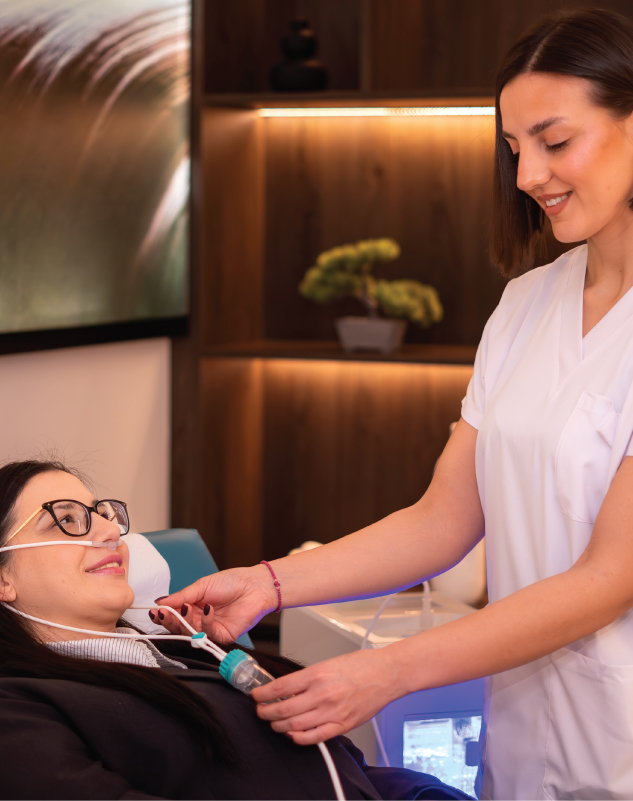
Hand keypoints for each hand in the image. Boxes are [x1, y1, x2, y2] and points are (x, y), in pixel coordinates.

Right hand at [150, 565, 276, 642]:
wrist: (255, 585)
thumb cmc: (231, 582)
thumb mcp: (201, 586)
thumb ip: (181, 596)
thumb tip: (159, 602)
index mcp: (193, 606)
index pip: (173, 615)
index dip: (162, 615)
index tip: (154, 611)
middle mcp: (199, 620)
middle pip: (178, 627)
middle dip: (169, 621)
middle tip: (162, 614)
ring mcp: (210, 629)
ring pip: (190, 634)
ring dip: (184, 622)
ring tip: (184, 608)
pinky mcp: (222, 636)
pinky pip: (208, 634)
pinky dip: (205, 622)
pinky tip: (208, 609)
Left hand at [251, 648, 396, 744]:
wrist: (387, 673)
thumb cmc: (361, 665)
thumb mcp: (328, 663)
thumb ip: (308, 678)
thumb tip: (287, 688)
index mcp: (318, 674)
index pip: (281, 687)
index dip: (263, 694)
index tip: (256, 696)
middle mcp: (323, 694)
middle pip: (284, 709)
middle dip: (266, 712)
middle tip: (261, 711)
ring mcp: (333, 712)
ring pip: (295, 725)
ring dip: (279, 726)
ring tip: (273, 722)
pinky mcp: (343, 725)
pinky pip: (314, 737)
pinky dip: (299, 738)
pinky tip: (292, 734)